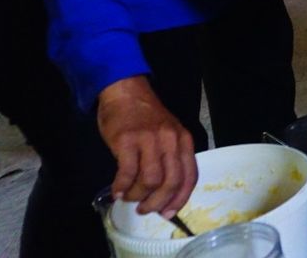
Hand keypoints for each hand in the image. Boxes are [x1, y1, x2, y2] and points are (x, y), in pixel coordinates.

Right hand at [97, 76, 197, 218]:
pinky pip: (127, 172)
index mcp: (184, 141)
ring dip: (138, 195)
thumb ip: (171, 158)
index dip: (180, 199)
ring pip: (150, 180)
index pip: (189, 176)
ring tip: (129, 197)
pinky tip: (117, 190)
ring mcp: (149, 139)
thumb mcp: (168, 134)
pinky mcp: (128, 141)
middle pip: (171, 182)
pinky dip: (122, 186)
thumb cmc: (146, 118)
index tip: (168, 214)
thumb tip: (164, 192)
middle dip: (158, 202)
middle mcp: (171, 140)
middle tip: (145, 210)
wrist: (126, 93)